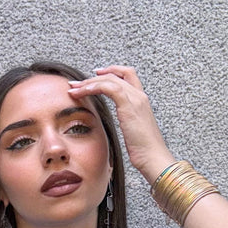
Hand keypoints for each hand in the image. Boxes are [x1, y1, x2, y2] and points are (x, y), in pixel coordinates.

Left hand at [67, 65, 175, 184]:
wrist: (152, 157)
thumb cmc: (143, 150)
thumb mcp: (133, 131)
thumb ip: (126, 121)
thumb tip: (118, 124)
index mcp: (141, 100)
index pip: (127, 75)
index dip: (111, 71)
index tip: (95, 75)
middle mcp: (139, 96)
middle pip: (115, 75)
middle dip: (93, 78)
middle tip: (76, 84)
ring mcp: (135, 99)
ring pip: (109, 80)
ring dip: (89, 83)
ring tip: (74, 89)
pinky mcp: (128, 105)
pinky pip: (108, 88)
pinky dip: (93, 87)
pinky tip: (83, 92)